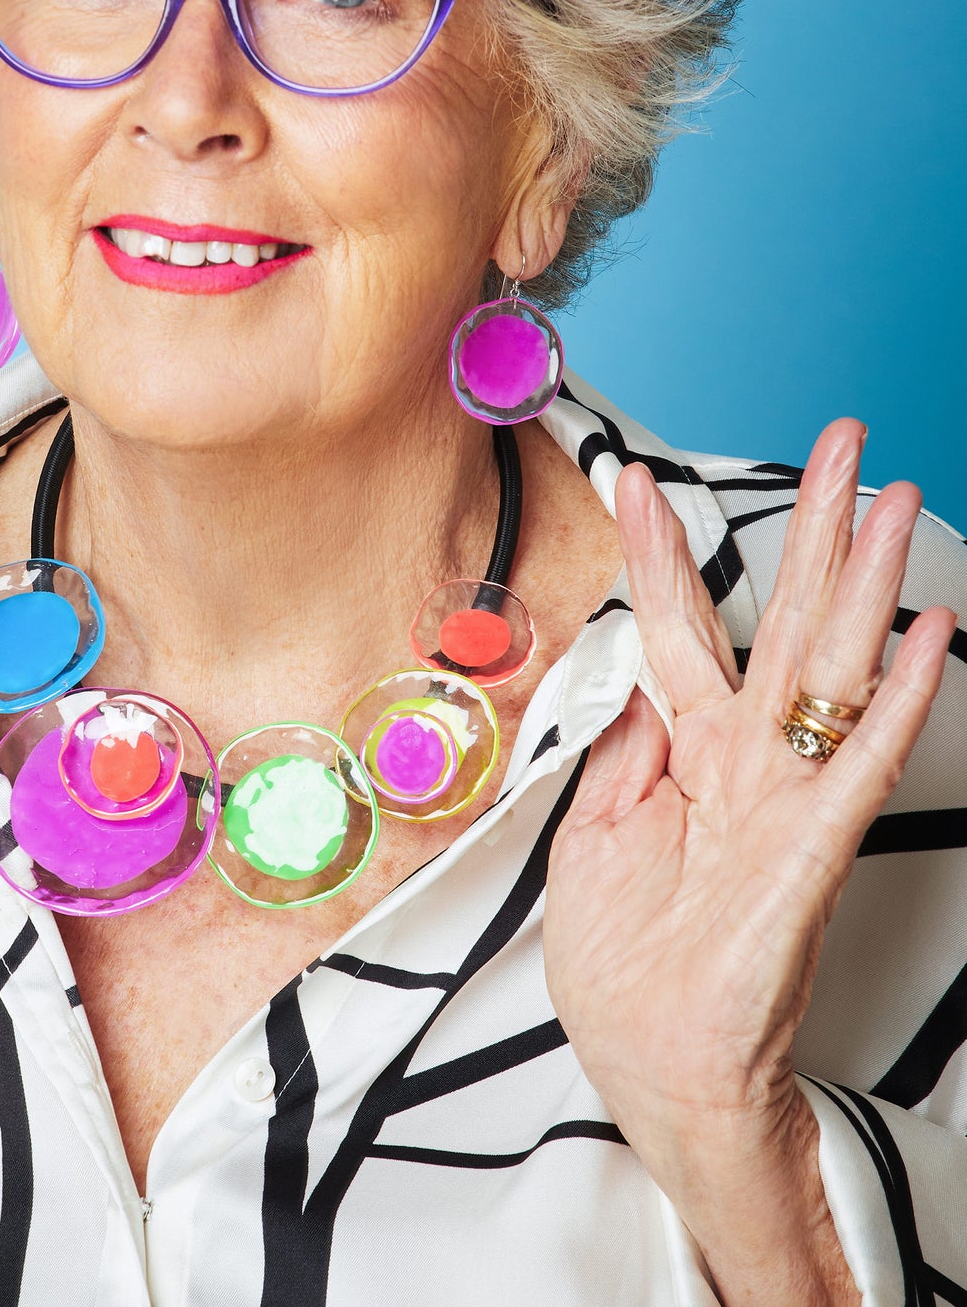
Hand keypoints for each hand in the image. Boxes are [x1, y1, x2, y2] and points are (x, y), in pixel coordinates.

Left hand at [543, 420, 954, 1294]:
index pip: (674, 630)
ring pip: (833, 669)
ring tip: (899, 498)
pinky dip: (898, 699)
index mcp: (683, 758)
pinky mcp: (809, 854)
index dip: (659, 554)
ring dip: (868, 580)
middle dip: (814, 527)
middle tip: (846, 439)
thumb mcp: (590, 843)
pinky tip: (931, 633)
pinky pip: (858, 764)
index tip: (637, 478)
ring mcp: (784, 802)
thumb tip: (628, 670)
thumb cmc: (623, 974)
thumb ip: (620, 751)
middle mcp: (743, 764)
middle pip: (783, 620)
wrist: (657, 1082)